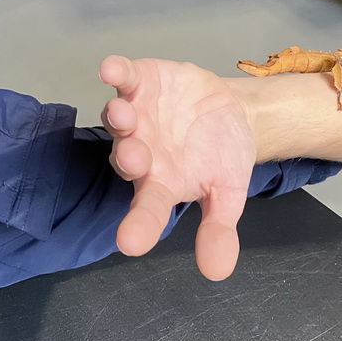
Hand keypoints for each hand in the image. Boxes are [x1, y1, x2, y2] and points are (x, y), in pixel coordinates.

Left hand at [99, 56, 255, 280]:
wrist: (230, 114)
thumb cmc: (221, 157)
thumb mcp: (227, 194)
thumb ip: (218, 228)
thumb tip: (217, 272)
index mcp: (159, 185)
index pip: (147, 210)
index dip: (139, 225)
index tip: (131, 243)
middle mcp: (139, 152)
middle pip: (127, 160)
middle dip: (129, 159)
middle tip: (134, 160)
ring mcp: (136, 116)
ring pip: (119, 119)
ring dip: (118, 117)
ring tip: (123, 114)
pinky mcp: (140, 83)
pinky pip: (123, 79)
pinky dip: (117, 72)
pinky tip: (111, 68)